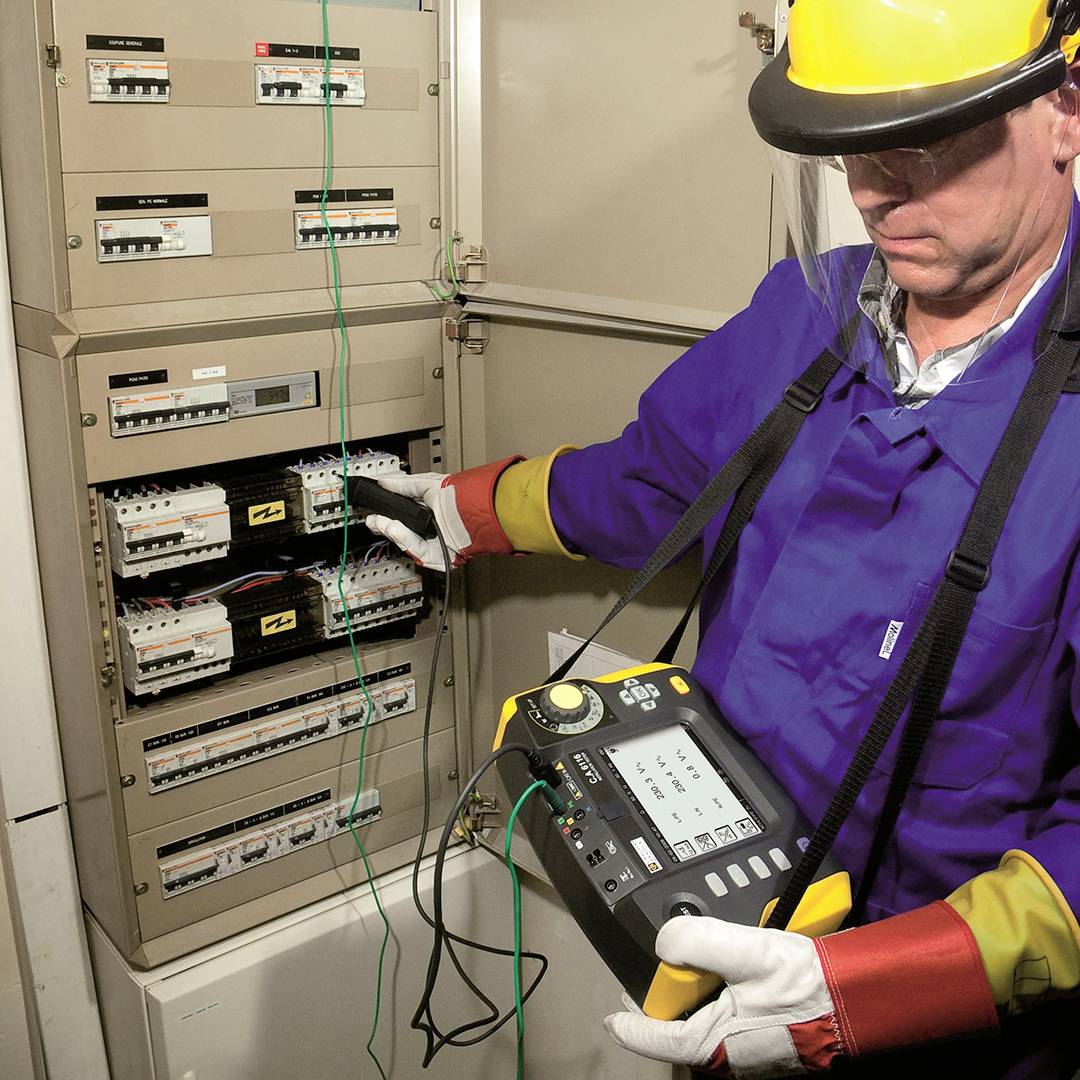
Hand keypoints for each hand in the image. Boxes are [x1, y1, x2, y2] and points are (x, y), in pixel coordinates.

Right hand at [364, 473, 463, 571]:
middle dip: (384, 526)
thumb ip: (403, 485)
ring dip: (391, 531)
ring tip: (379, 521)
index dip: (386, 516)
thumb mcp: (426, 484)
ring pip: (406, 543)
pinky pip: (417, 550)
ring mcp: (434, 544)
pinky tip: (394, 527)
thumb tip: (383, 482)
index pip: (403, 519)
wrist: (472, 509)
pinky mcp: (438, 556)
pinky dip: (404, 538)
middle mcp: (432, 531)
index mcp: (429, 514)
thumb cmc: (459, 496)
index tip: (373, 512)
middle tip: (372, 519)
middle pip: (401, 534)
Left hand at [605, 903, 997, 1077]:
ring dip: (697, 1004)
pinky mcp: (767, 1052)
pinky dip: (721, 1008)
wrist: (857, 999)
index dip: (632, 1025)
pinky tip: (732, 982)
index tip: (613, 1016)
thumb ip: (699, 942)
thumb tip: (664, 942)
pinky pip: (729, 1032)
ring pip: (705, 1033)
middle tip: (666, 974)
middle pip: (681, 1033)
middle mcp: (730, 1062)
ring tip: (702, 971)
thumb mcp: (747, 951)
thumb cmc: (805, 983)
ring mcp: (750, 1060)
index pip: (659, 1040)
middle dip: (669, 1004)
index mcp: (717, 1045)